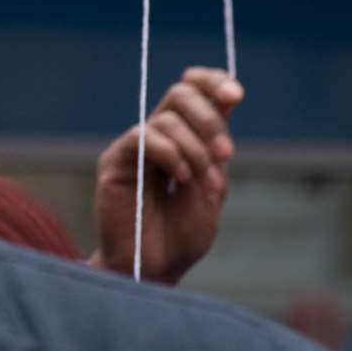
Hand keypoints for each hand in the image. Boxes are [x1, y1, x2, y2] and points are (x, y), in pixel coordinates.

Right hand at [89, 66, 242, 284]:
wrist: (155, 268)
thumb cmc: (182, 236)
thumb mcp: (212, 190)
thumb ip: (214, 151)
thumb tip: (224, 103)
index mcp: (187, 139)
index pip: (195, 91)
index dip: (213, 81)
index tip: (235, 93)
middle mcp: (160, 136)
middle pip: (181, 94)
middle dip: (209, 118)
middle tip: (225, 154)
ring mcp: (136, 146)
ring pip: (167, 117)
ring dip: (196, 149)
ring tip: (202, 183)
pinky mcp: (116, 159)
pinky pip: (144, 136)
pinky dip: (171, 154)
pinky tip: (180, 178)